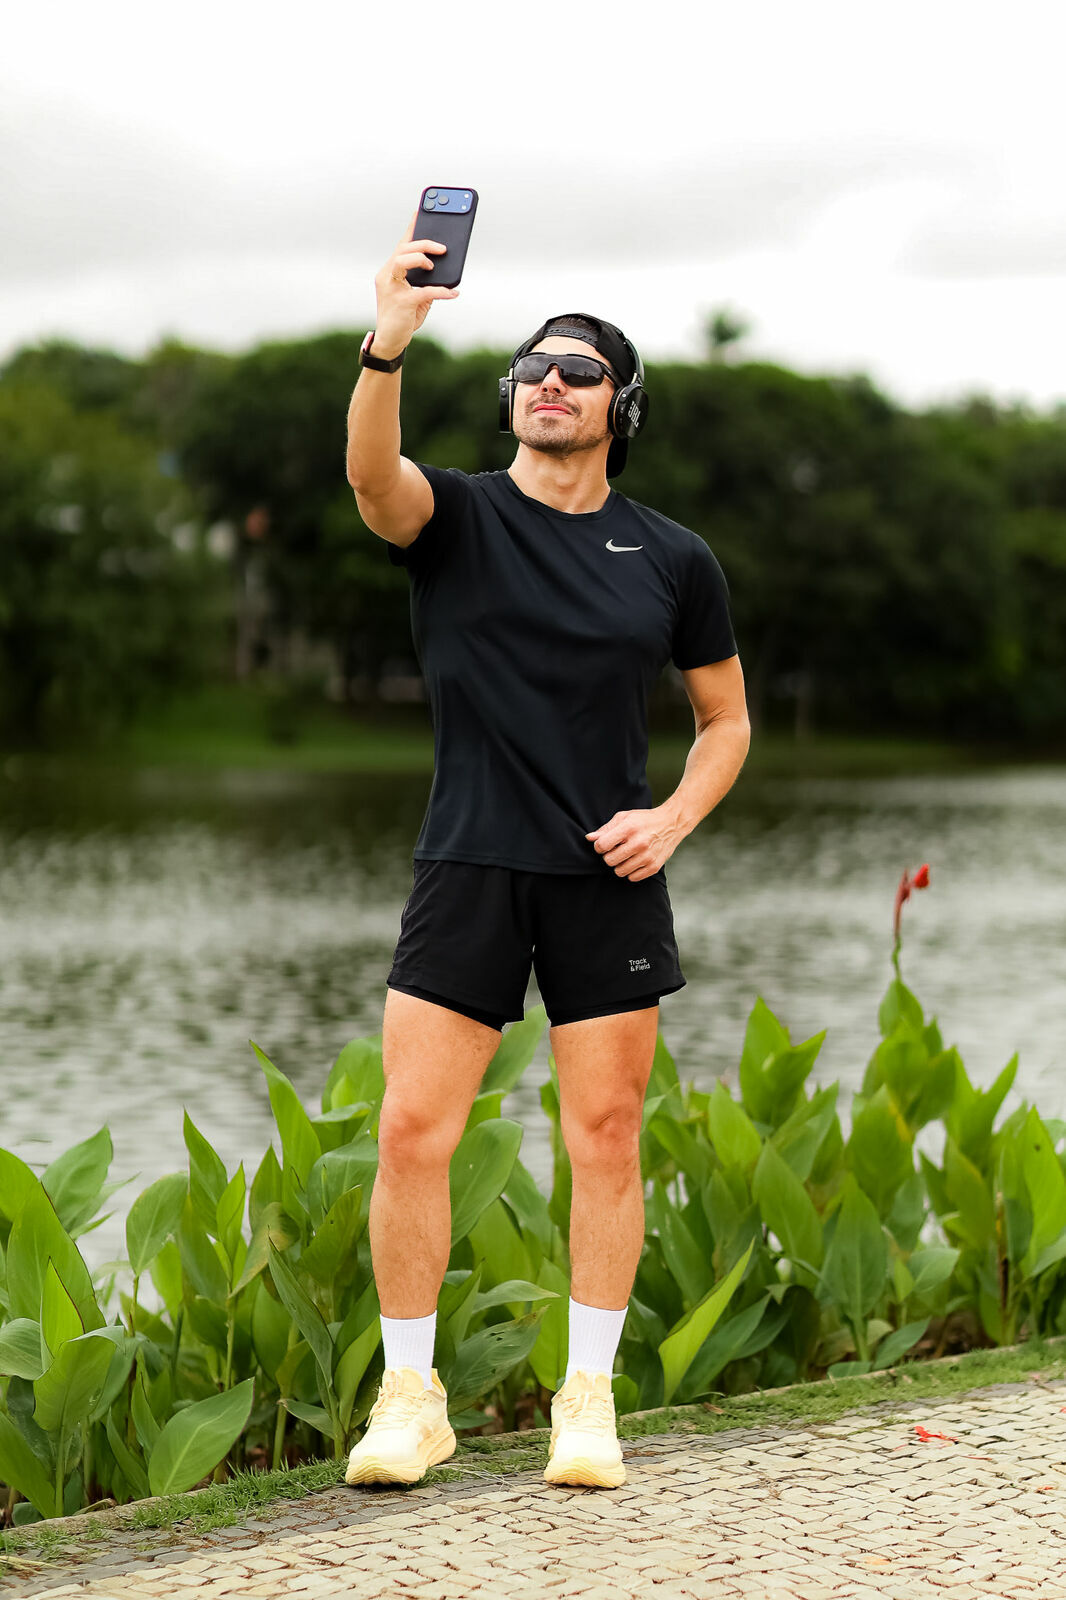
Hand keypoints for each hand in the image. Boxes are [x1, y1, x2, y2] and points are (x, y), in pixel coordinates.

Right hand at [372, 212, 458, 354]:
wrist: (390, 341)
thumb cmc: (403, 317)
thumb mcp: (417, 295)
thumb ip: (426, 282)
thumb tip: (446, 272)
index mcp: (391, 270)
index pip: (402, 244)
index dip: (411, 227)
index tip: (420, 210)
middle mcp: (387, 275)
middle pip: (402, 249)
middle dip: (423, 244)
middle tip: (443, 248)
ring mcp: (391, 288)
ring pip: (401, 261)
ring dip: (420, 259)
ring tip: (433, 265)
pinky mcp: (401, 303)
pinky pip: (423, 292)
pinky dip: (440, 291)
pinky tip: (453, 293)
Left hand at [585, 807, 684, 880]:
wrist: (672, 823)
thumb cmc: (644, 820)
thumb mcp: (624, 817)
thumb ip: (606, 829)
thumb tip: (589, 838)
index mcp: (629, 829)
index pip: (602, 845)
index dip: (599, 846)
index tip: (604, 844)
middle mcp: (638, 843)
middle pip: (609, 861)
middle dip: (609, 856)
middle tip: (616, 850)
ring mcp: (647, 856)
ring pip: (620, 871)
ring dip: (619, 865)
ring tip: (626, 856)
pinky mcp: (654, 866)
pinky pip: (633, 877)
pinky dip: (631, 871)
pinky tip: (635, 861)